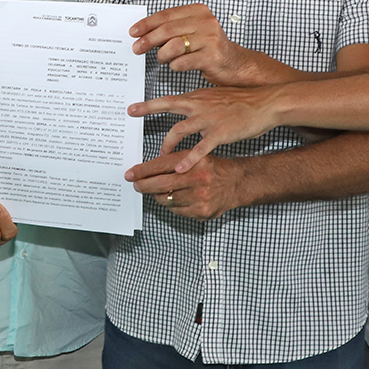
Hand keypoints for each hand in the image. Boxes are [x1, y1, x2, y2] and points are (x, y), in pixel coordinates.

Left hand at [126, 151, 247, 219]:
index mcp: (194, 161)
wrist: (237, 183)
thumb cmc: (214, 168)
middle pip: (161, 184)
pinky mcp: (201, 212)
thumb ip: (174, 161)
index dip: (143, 171)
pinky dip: (171, 205)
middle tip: (136, 185)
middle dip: (144, 185)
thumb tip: (147, 170)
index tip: (131, 174)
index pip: (161, 165)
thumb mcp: (196, 156)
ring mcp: (200, 197)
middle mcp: (197, 179)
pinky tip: (173, 199)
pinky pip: (176, 210)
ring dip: (157, 196)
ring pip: (166, 199)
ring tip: (156, 191)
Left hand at [129, 4, 279, 86]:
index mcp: (199, 12)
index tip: (134, 31)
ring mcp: (211, 39)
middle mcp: (206, 22)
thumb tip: (143, 33)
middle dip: (148, 39)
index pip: (167, 15)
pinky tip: (175, 65)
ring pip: (175, 45)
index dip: (147, 23)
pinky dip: (175, 65)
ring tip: (161, 59)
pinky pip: (184, 61)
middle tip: (137, 48)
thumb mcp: (193, 31)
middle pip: (168, 29)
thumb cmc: (209, 48)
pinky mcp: (212, 56)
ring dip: (162, 54)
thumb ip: (172, 29)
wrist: (235, 64)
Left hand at [130, 85, 281, 169]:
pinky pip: (200, 148)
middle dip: (147, 111)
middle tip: (132, 116)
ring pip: (180, 130)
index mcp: (197, 97)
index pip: (168, 99)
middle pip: (168, 107)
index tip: (131, 108)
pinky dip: (189, 158)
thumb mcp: (216, 97)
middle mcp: (199, 105)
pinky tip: (181, 168)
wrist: (265, 104)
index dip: (149, 104)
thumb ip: (199, 104)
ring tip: (160, 156)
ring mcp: (209, 119)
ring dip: (167, 144)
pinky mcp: (220, 133)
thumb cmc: (241, 102)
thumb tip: (186, 109)